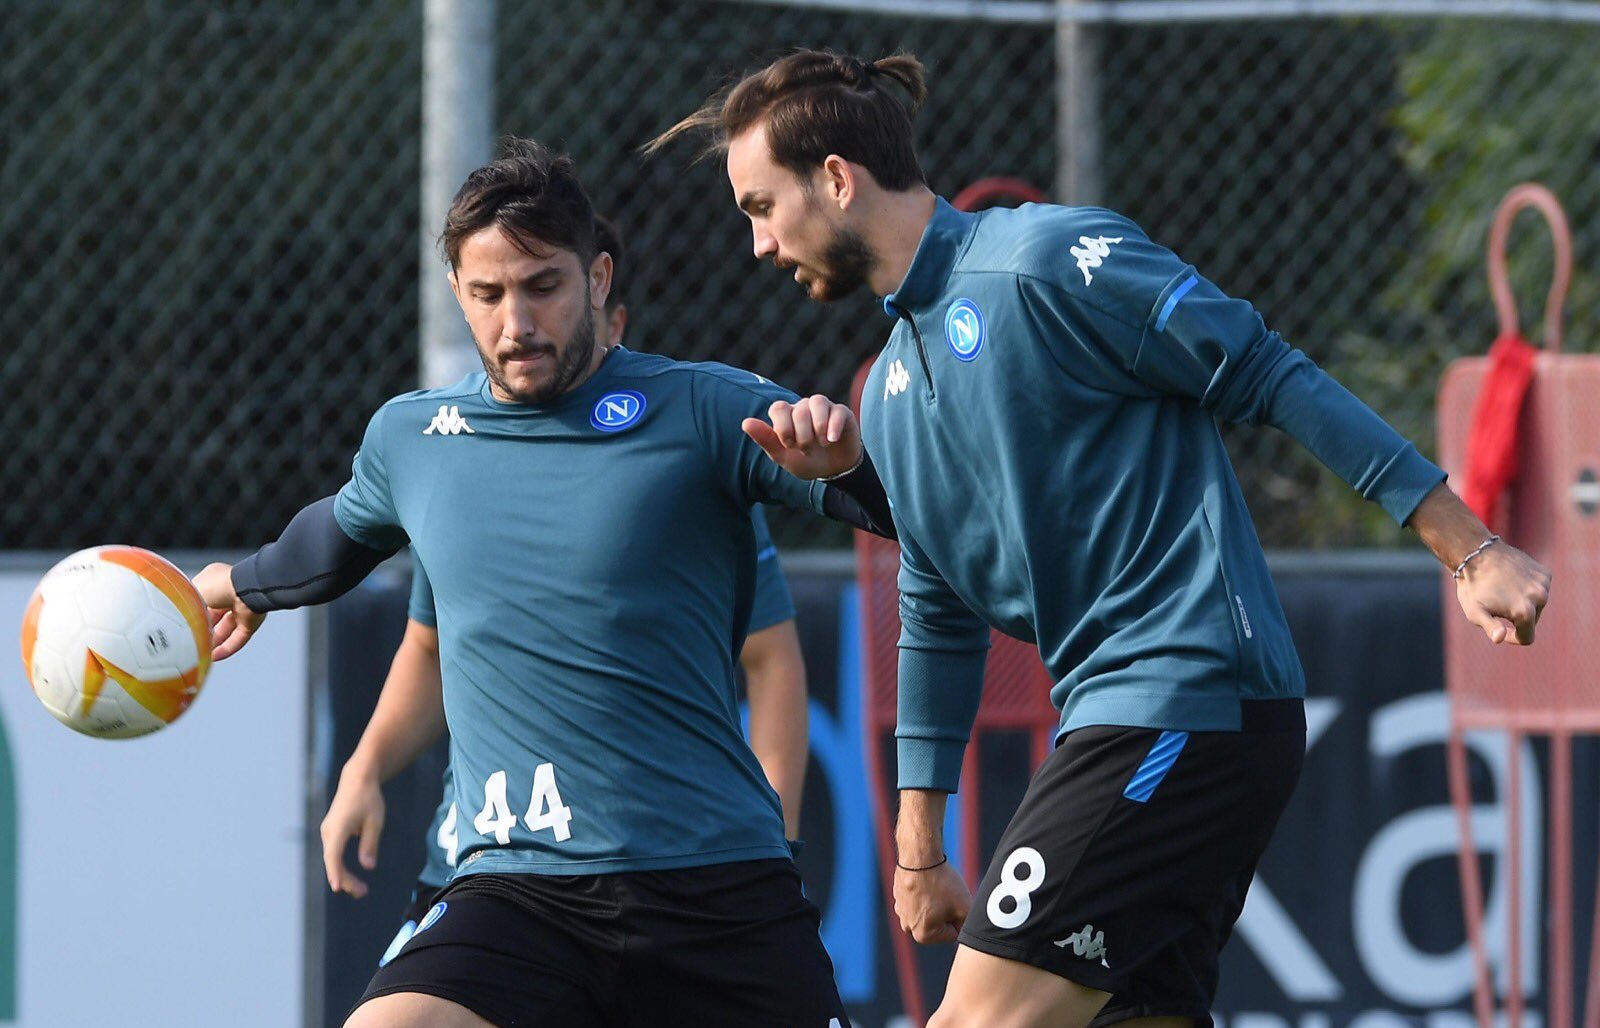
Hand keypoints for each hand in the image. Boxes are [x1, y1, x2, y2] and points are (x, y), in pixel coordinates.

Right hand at [191, 562, 265, 659]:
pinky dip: (226, 649)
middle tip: (189, 641)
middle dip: (203, 631)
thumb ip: (185, 603)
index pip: (202, 602)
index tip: (183, 626)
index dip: (193, 614)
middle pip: (214, 618)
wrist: (244, 588)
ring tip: (199, 653)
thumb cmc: (218, 585)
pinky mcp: (251, 623)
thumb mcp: (192, 591)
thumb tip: (178, 613)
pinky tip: (214, 657)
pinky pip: (238, 639)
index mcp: (216, 584)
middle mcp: (230, 596)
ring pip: (226, 630)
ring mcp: (242, 609)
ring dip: (213, 643)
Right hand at [321, 764, 385, 898]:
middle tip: (362, 893)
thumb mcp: (375, 821)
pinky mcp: (331, 832)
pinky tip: (351, 879)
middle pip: (332, 861)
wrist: (357, 780)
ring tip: (360, 891)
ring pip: (332, 859)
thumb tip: (368, 866)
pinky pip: (334, 853)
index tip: (338, 887)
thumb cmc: (368, 798)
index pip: (334, 855)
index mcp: (339, 827)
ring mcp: (328, 832)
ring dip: (343, 875)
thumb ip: (370, 843)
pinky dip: (341, 866)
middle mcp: (328, 831)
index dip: (336, 872)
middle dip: (345, 879)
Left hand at [742, 395, 862, 480]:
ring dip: (817, 427)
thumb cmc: (805, 461)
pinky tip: (832, 440)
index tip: (789, 445)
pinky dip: (833, 426)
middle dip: (802, 436)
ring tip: (822, 444)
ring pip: (817, 402)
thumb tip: (745, 423)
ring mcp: (824, 408)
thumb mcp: (782, 456)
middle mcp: (804, 407)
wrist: (833, 471)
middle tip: (806, 450)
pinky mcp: (842, 413)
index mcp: (787, 415)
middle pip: (799, 410)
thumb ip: (766, 439)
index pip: (778, 408)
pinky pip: (837, 411)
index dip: (783, 427)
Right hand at [894, 859, 970, 943]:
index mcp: (922, 935)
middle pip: (939, 923)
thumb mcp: (965, 907)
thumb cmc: (942, 883)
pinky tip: (928, 881)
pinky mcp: (898, 895)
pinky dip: (925, 892)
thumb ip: (969, 925)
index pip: (952, 933)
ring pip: (929, 910)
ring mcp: (900, 910)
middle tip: (947, 894)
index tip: (953, 902)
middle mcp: (908, 926)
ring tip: (937, 887)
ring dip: (936, 902)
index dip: (958, 917)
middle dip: (946, 912)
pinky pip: (918, 898)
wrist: (919, 856)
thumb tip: (966, 930)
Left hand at [1456, 541, 1551, 644]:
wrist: (1476, 555)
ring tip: (1503, 590)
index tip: (1501, 630)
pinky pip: (1539, 589)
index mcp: (1525, 613)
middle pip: (1532, 620)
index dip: (1513, 637)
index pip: (1527, 638)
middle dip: (1516, 617)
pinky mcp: (1545, 573)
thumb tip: (1500, 638)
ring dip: (1523, 602)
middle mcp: (1540, 599)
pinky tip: (1511, 579)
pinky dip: (1528, 588)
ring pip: (1536, 604)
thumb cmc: (1473, 587)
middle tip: (1497, 604)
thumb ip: (1490, 627)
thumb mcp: (1475, 612)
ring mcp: (1544, 584)